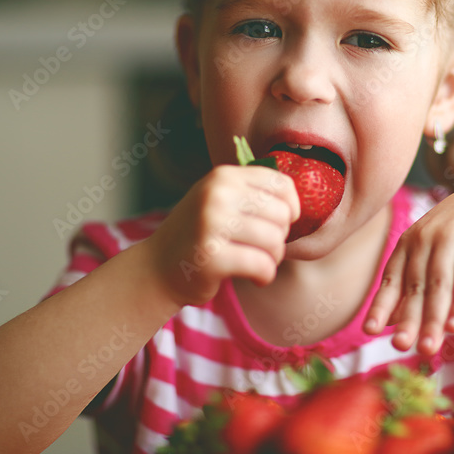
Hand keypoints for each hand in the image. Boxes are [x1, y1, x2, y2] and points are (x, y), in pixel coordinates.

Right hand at [147, 165, 299, 306]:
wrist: (156, 268)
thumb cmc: (199, 234)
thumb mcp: (219, 199)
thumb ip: (252, 192)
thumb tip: (297, 199)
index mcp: (223, 176)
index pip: (282, 184)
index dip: (291, 208)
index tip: (278, 223)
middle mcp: (217, 195)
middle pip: (282, 215)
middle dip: (280, 237)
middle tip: (263, 248)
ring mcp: (211, 225)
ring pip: (275, 242)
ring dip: (273, 259)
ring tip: (258, 262)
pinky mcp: (211, 257)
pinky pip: (262, 266)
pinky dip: (265, 276)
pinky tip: (255, 277)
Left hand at [363, 179, 453, 355]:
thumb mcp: (433, 256)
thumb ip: (413, 285)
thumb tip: (389, 322)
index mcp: (409, 243)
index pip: (392, 279)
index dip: (381, 305)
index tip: (369, 332)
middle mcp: (425, 237)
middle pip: (416, 285)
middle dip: (408, 319)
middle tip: (401, 348)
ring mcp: (451, 234)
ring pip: (440, 283)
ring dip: (433, 317)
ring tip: (427, 348)